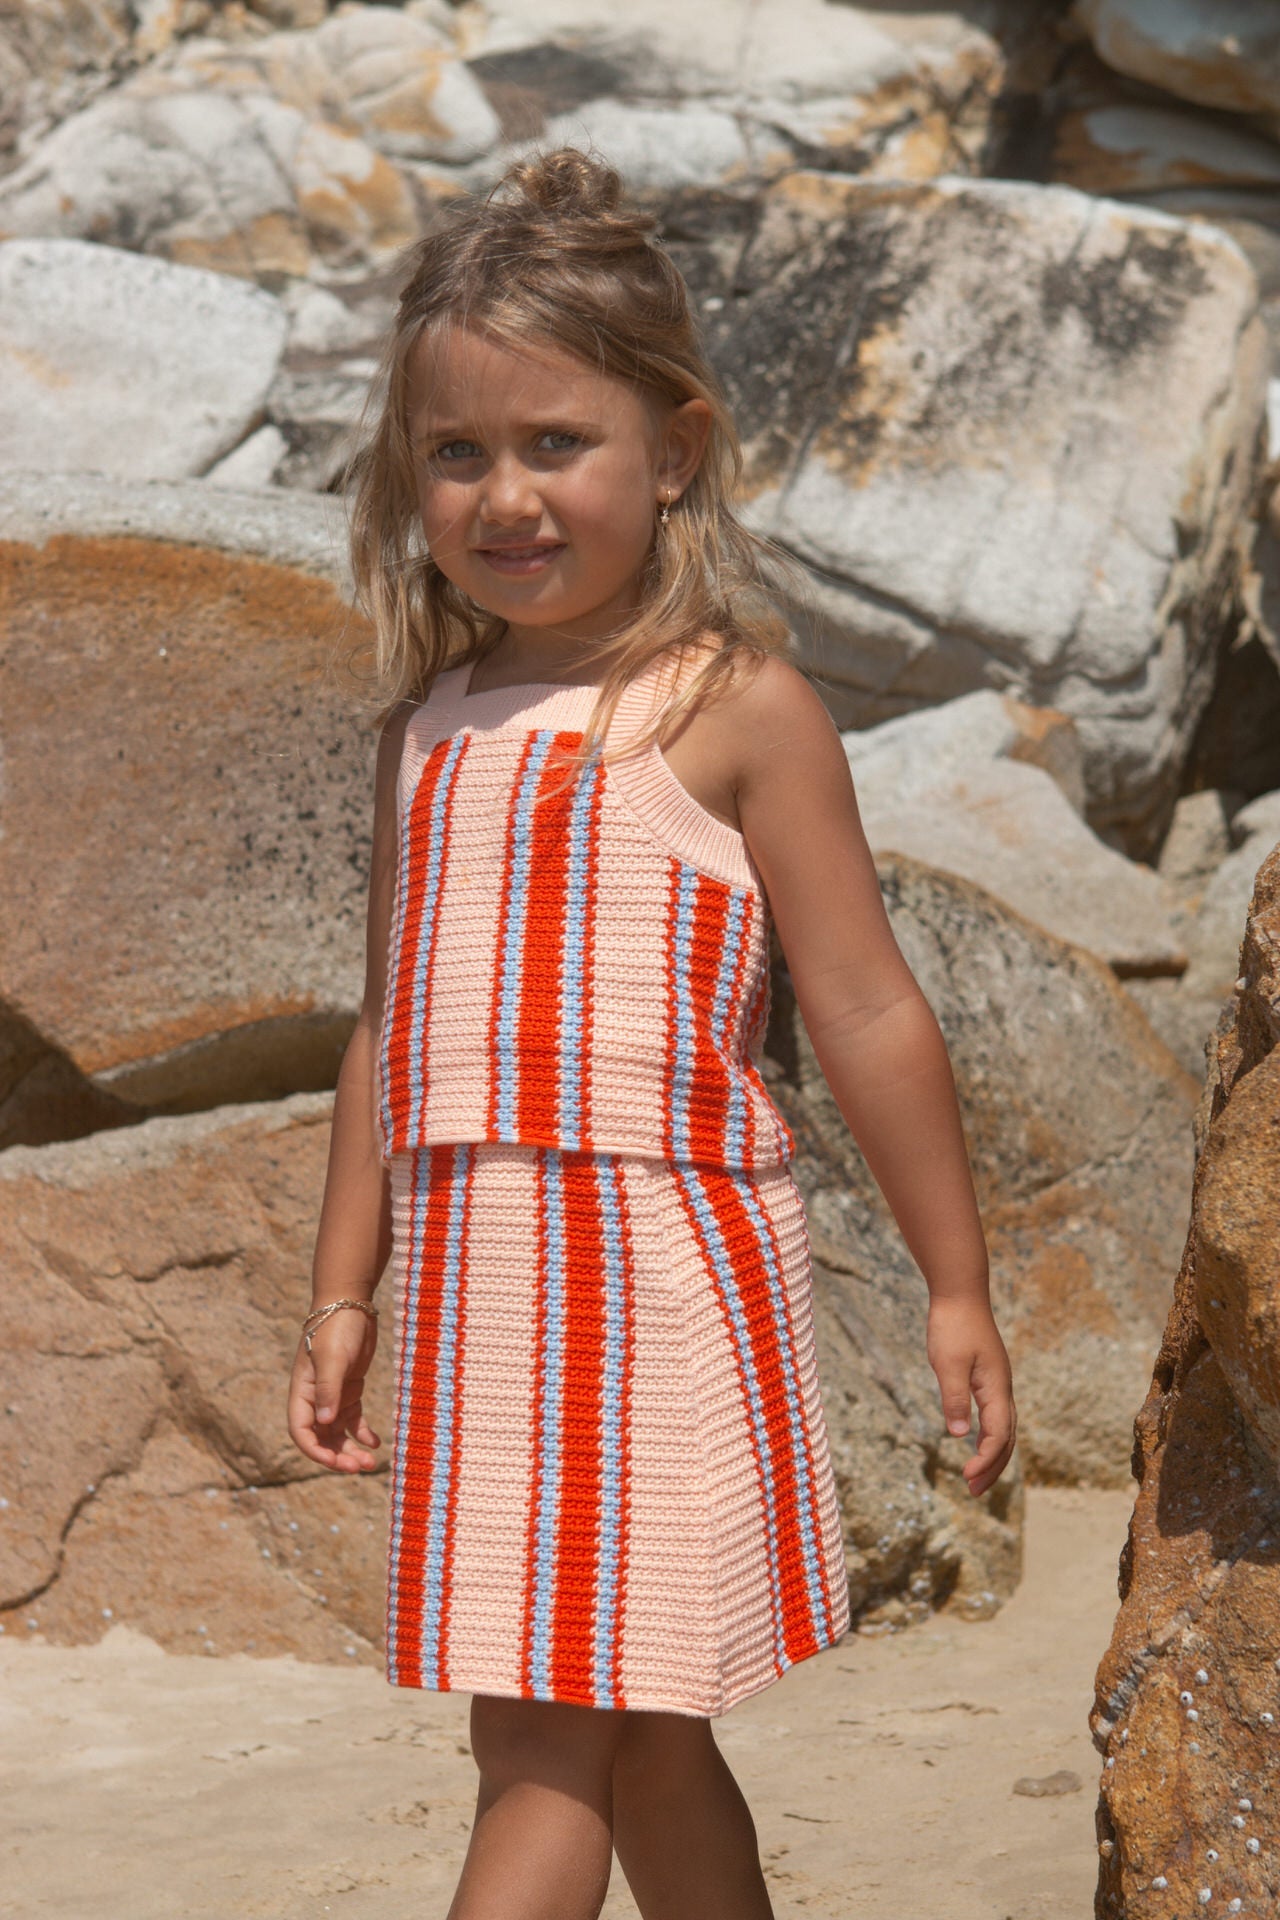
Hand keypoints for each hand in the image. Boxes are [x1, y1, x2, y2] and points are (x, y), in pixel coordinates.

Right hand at [287, 1308, 382, 1473]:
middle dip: (337, 1456)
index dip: (316, 1451)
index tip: (336, 1462)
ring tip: (370, 1463)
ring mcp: (332, 1394)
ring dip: (350, 1449)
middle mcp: (314, 1398)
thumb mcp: (332, 1358)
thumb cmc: (336, 1328)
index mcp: (302, 1392)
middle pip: (321, 1437)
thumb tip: (326, 1422)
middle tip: (359, 1467)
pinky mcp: (349, 1389)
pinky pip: (353, 1419)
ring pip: (338, 1432)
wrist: (350, 1304)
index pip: (302, 1432)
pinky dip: (362, 1433)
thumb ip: (329, 1389)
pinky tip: (375, 1443)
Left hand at [926, 1296, 1016, 1497]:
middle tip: (974, 1492)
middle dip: (993, 1468)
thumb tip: (958, 1435)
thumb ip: (954, 1399)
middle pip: (1006, 1438)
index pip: (997, 1435)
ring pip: (1004, 1428)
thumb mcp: (947, 1364)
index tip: (966, 1477)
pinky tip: (975, 1442)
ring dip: (993, 1455)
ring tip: (975, 1478)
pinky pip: (996, 1415)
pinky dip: (990, 1436)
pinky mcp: (988, 1377)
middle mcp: (1002, 1389)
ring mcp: (997, 1383)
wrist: (960, 1293)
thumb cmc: (953, 1326)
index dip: (984, 1460)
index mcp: (996, 1388)